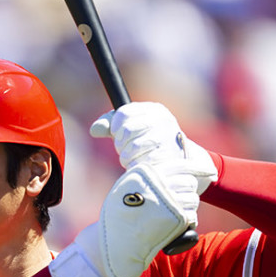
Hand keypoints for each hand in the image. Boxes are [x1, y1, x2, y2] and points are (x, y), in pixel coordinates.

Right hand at [48, 160, 198, 276]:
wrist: (115, 242)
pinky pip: (192, 215)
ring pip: (193, 198)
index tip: (208, 171)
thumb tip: (172, 172)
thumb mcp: (125, 189)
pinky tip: (180, 224)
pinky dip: (190, 220)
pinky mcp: (175, 219)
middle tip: (182, 198)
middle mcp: (158, 184)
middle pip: (189, 182)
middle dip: (189, 190)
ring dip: (190, 206)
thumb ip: (146, 179)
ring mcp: (168, 201)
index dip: (199, 167)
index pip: (181, 165)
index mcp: (147, 173)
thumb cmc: (118, 217)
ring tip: (178, 213)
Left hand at [91, 102, 216, 191]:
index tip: (117, 136)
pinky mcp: (169, 155)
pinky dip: (135, 166)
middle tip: (124, 151)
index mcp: (154, 110)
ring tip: (131, 159)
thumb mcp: (132, 131)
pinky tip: (139, 166)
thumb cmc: (151, 145)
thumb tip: (94, 129)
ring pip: (133, 146)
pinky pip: (142, 161)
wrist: (181, 164)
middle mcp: (163, 120)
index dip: (114, 128)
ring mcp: (168, 137)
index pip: (123, 113)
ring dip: (127, 157)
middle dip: (120, 144)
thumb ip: (111, 126)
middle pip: (126, 130)